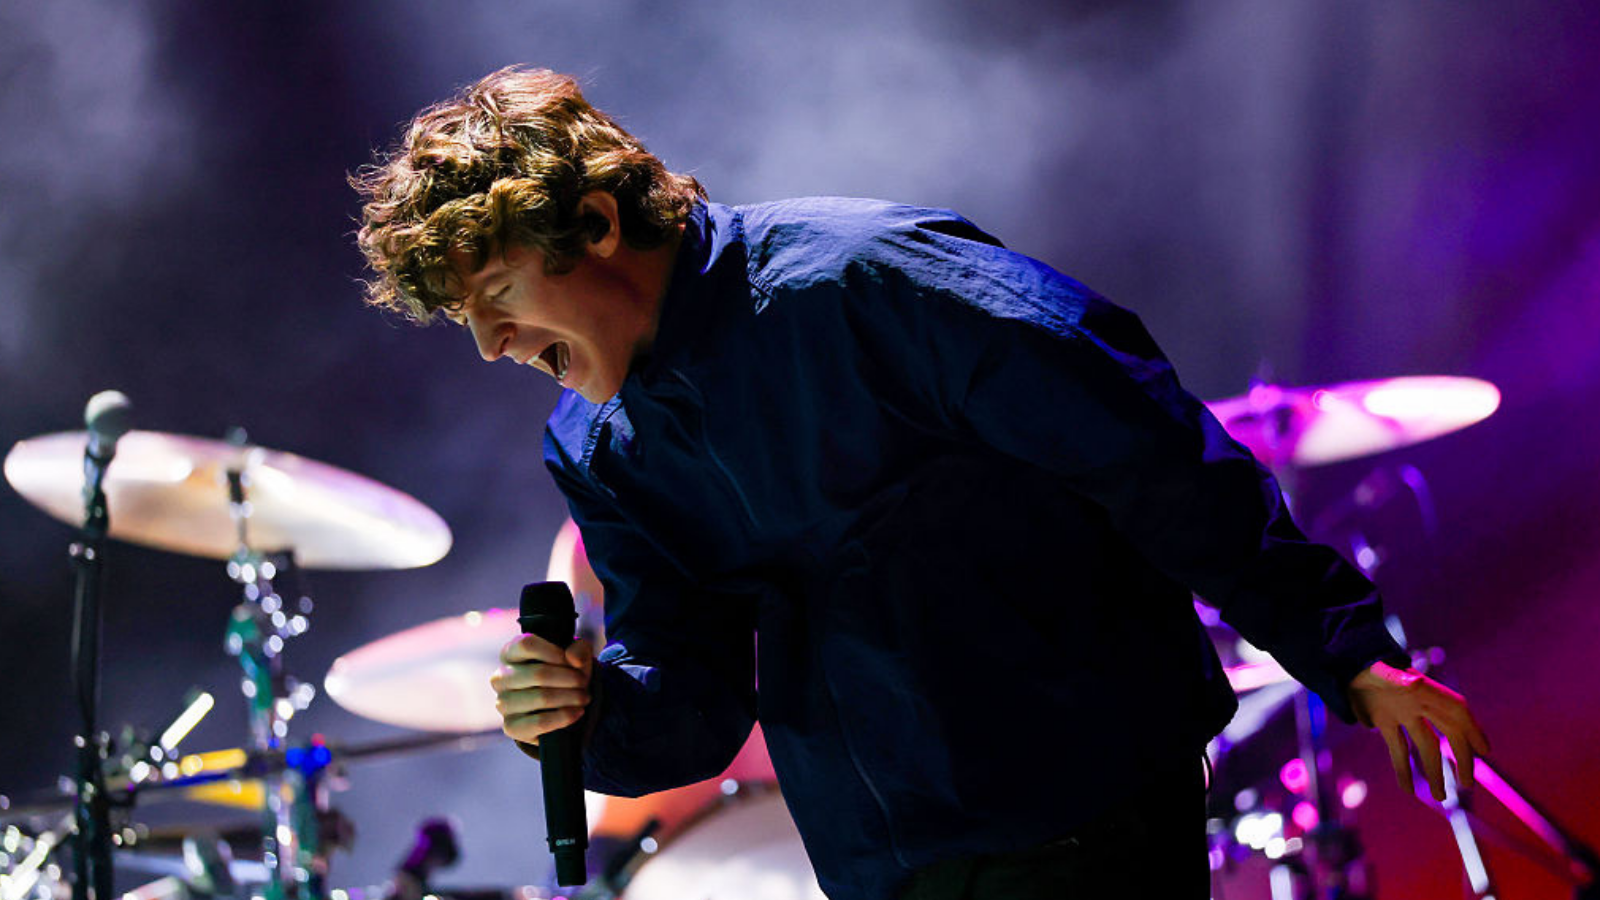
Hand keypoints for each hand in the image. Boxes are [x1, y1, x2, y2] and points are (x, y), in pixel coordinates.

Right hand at [490, 634, 594, 745]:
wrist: (562, 707)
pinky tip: (577, 712)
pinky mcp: (511, 727)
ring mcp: (503, 703)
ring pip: (541, 697)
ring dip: (570, 697)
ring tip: (584, 697)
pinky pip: (539, 722)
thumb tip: (574, 659)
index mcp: (510, 653)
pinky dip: (563, 717)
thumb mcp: (577, 655)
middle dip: (569, 678)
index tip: (574, 662)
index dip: (554, 652)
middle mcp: (500, 677)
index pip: (527, 645)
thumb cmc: (566, 673)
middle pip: (538, 673)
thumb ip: (579, 649)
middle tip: (584, 683)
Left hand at [1347, 661, 1490, 801]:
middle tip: (1467, 784)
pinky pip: (1397, 748)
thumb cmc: (1367, 664)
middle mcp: (1416, 703)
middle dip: (1460, 757)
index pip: (1456, 710)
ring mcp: (1401, 712)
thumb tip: (1416, 681)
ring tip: (1440, 797)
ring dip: (1433, 770)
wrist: (1343, 659)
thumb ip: (1397, 678)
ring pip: (1424, 745)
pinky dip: (1402, 768)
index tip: (1485, 751)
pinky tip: (1407, 789)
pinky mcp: (1383, 719)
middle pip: (1447, 732)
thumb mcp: (1380, 670)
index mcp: (1423, 690)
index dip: (1473, 729)